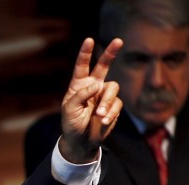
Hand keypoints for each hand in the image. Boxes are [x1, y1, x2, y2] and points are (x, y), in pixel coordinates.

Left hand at [59, 37, 123, 163]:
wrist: (81, 141)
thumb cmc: (71, 124)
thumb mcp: (69, 110)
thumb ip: (80, 95)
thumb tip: (96, 85)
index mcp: (79, 85)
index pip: (82, 66)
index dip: (85, 53)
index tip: (89, 40)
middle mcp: (93, 86)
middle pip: (104, 65)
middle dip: (111, 53)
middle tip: (118, 40)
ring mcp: (104, 95)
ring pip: (113, 88)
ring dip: (107, 102)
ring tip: (99, 115)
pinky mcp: (113, 106)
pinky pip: (116, 104)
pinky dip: (110, 113)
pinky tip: (103, 121)